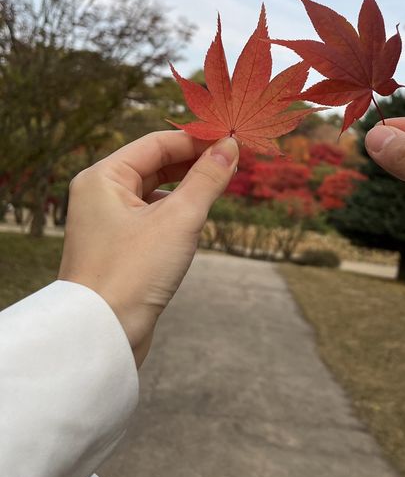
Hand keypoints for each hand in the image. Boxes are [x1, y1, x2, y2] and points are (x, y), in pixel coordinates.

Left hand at [58, 132, 238, 366]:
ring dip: (187, 190)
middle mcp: (99, 194)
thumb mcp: (179, 219)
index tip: (232, 141)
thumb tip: (230, 147)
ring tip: (218, 191)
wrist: (102, 337)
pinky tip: (194, 226)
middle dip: (194, 164)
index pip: (157, 143)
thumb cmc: (133, 272)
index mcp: (103, 177)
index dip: (197, 140)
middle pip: (155, 164)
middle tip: (233, 164)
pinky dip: (176, 214)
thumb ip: (207, 179)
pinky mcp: (117, 248)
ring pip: (155, 191)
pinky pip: (152, 217)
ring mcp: (106, 222)